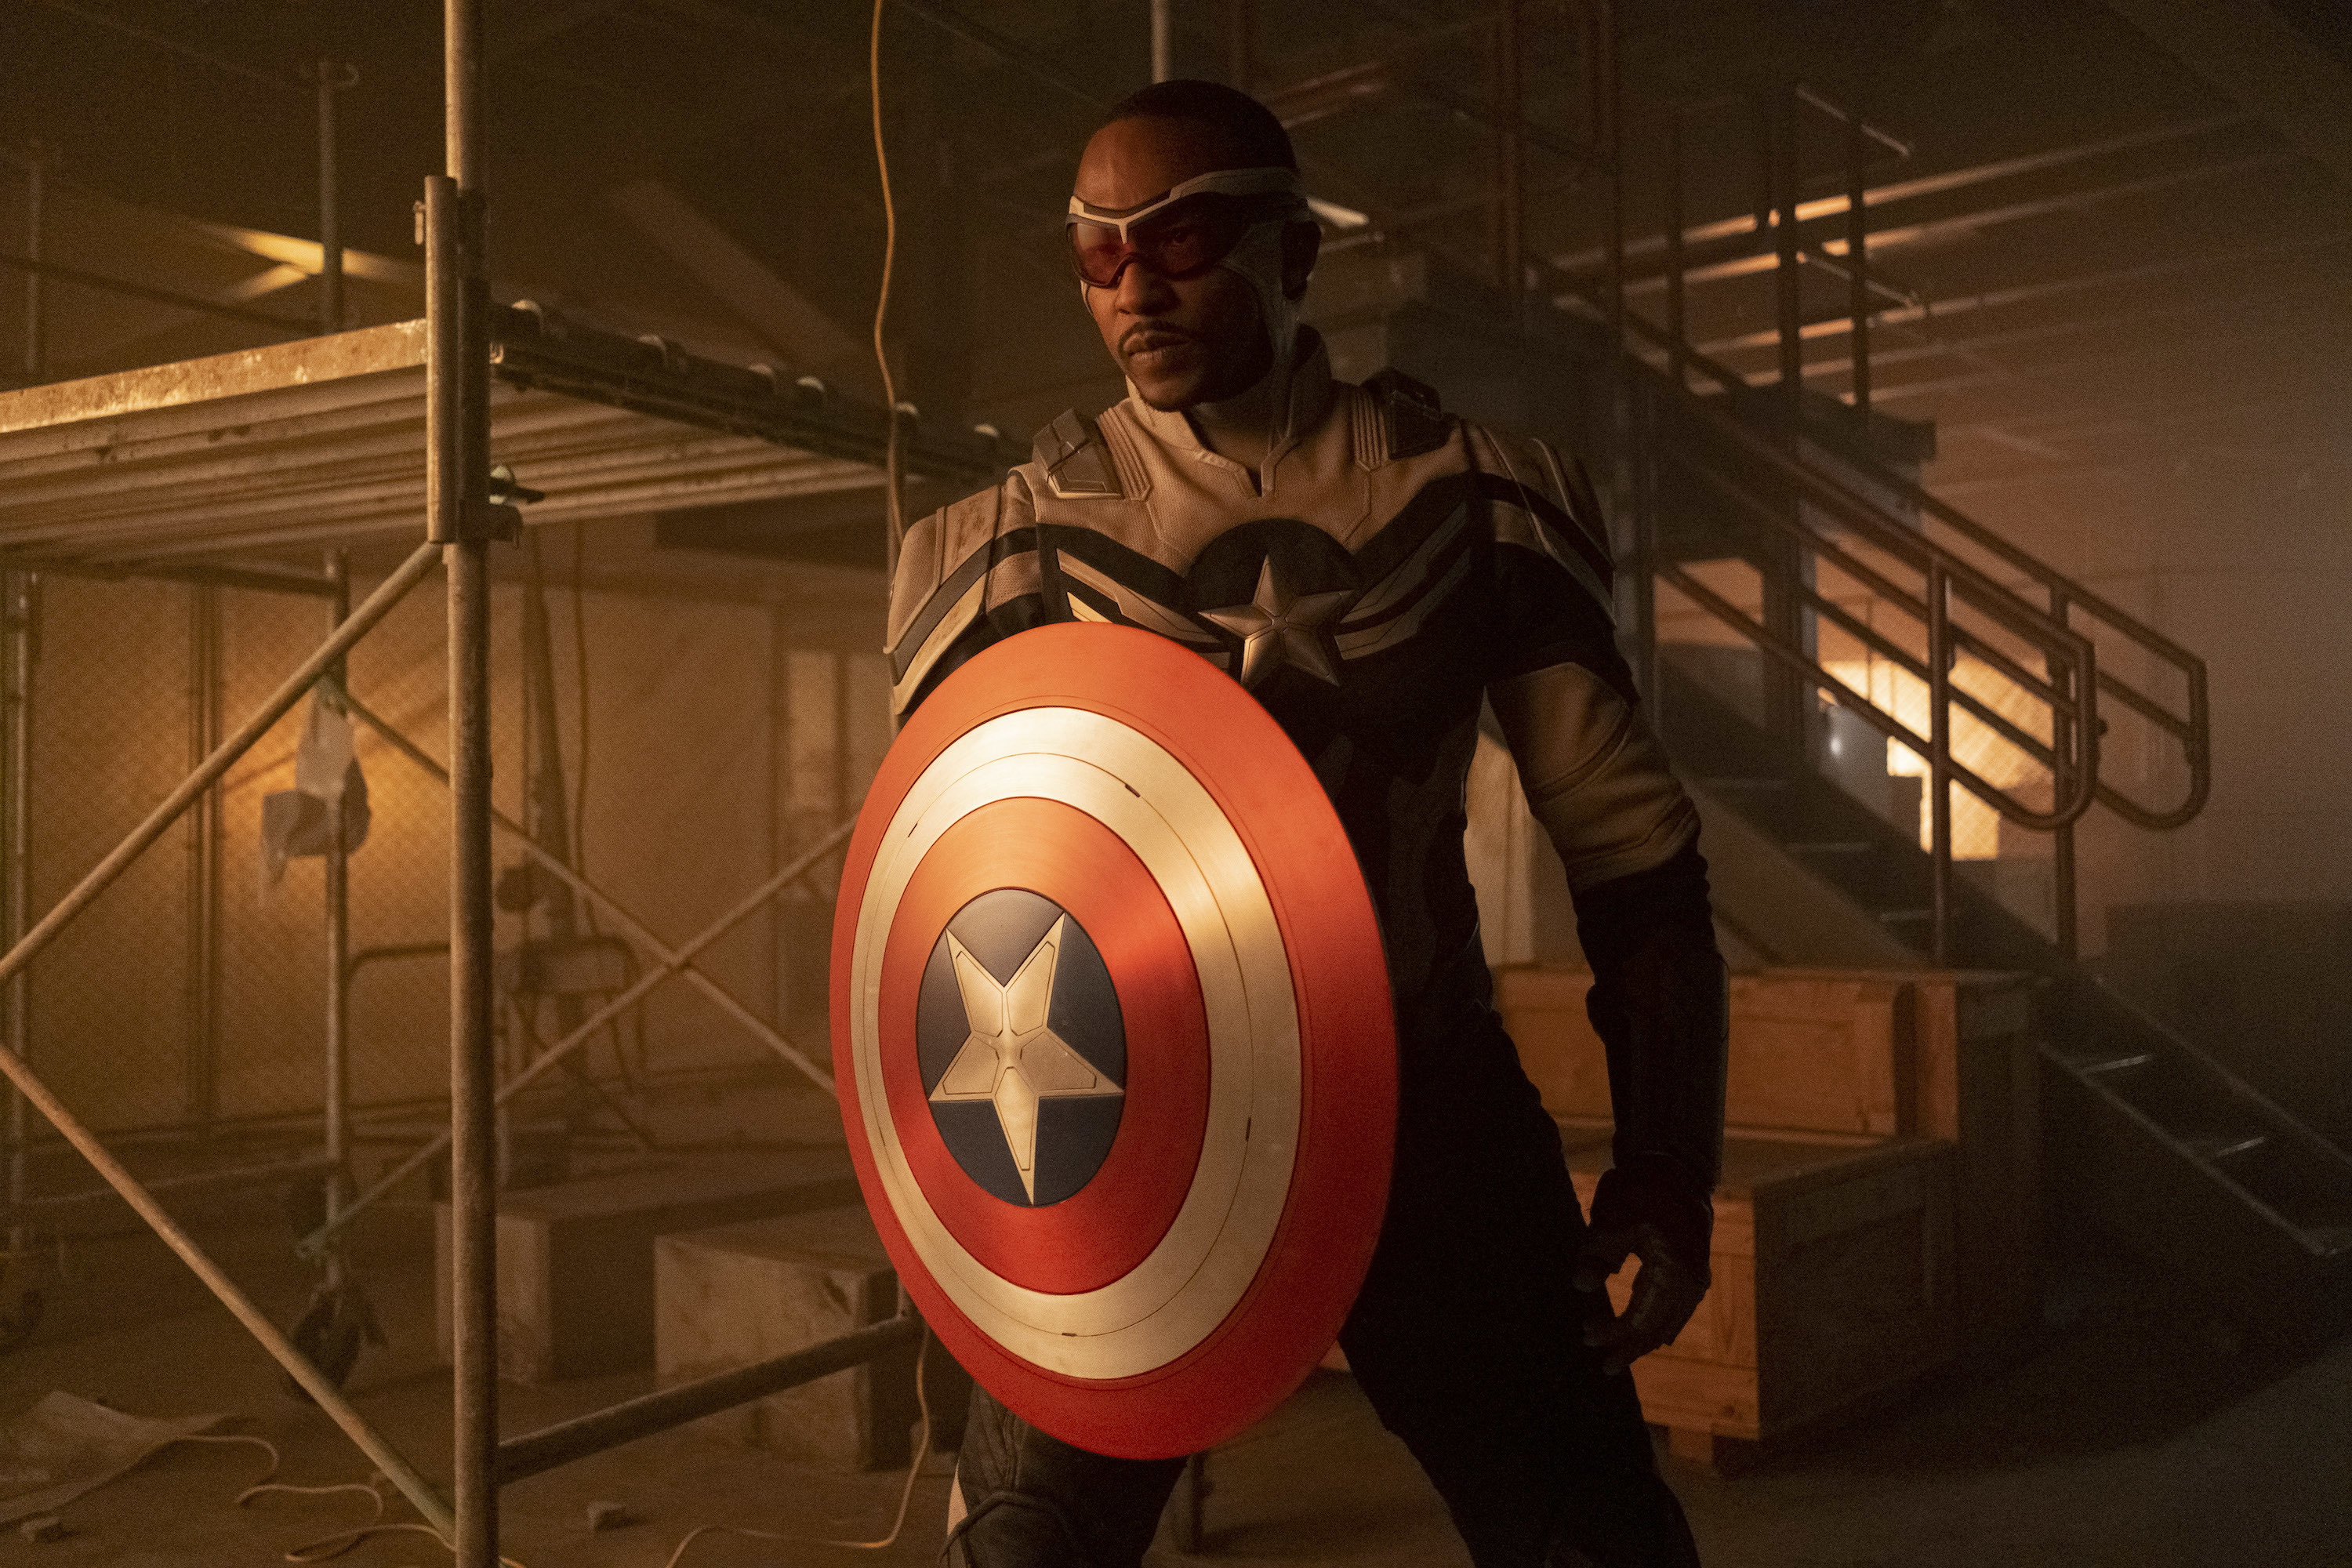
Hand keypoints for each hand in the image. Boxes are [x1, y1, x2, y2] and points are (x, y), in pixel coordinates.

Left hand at [1572, 1163, 1711, 1374]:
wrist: (1674, 1166)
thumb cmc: (1641, 1190)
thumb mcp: (1612, 1219)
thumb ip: (1597, 1254)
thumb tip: (1581, 1285)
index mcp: (1673, 1272)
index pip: (1640, 1319)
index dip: (1614, 1333)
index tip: (1587, 1336)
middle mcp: (1690, 1282)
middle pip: (1658, 1328)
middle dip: (1630, 1346)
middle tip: (1604, 1365)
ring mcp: (1694, 1277)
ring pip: (1669, 1321)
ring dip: (1643, 1337)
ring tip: (1618, 1353)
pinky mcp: (1691, 1270)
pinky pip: (1675, 1308)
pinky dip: (1658, 1323)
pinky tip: (1648, 1335)